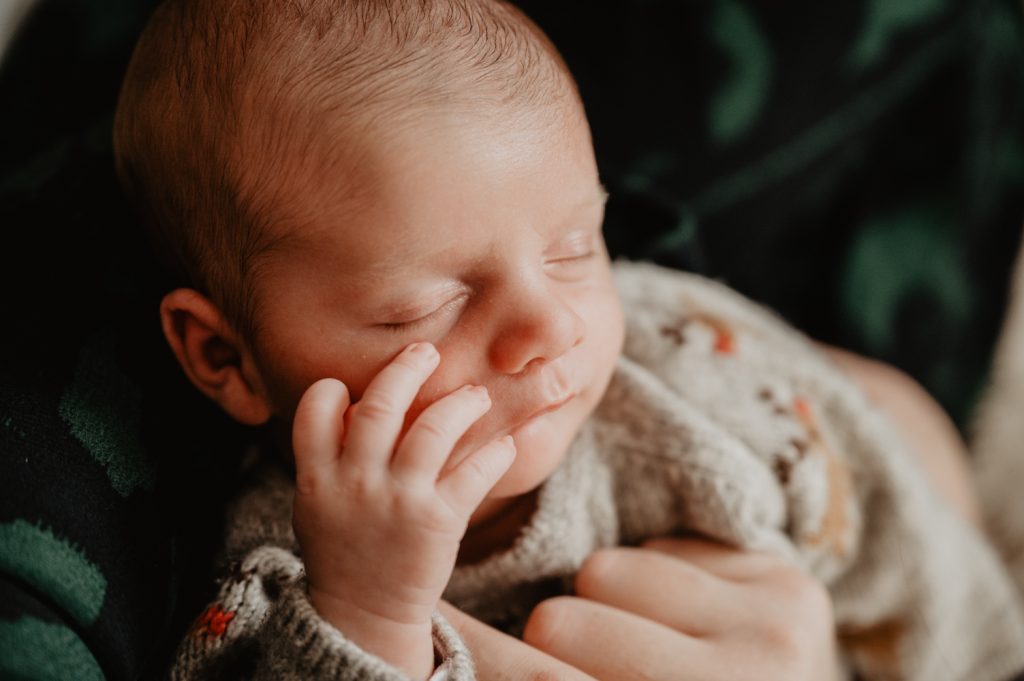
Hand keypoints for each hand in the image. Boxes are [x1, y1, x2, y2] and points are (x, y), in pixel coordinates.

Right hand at [291, 342, 516, 678]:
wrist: (364, 616)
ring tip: (476, 396)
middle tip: (426, 352)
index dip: (333, 388)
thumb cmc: (344, 550)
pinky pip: (474, 473)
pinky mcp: (439, 521)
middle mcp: (355, 484)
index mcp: (317, 478)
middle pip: (379, 406)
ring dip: (461, 403)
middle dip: (406, 369)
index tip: (354, 384)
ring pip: (432, 429)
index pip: (315, 409)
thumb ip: (328, 457)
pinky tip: (505, 444)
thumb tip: (355, 402)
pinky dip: (495, 453)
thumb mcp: (315, 505)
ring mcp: (398, 502)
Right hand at [445, 537, 840, 680]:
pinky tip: (698, 622)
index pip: (538, 679)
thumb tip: (444, 663)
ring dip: (614, 604)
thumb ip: (542, 676)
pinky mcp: (792, 589)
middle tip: (588, 657)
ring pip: (607, 570)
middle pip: (558, 621)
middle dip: (558, 637)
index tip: (431, 625)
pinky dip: (666, 582)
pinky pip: (664, 549)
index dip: (472, 652)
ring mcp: (772, 637)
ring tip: (655, 642)